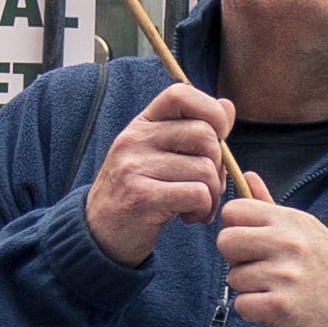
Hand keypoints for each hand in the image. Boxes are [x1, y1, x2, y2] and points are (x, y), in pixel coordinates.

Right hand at [84, 80, 235, 265]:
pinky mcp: (142, 197)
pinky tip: (189, 216)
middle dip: (219, 165)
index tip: (217, 138)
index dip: (211, 111)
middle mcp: (135, 139)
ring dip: (213, 194)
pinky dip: (203, 209)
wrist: (100, 232)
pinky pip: (198, 194)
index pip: (181, 93)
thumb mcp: (161, 154)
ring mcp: (135, 167)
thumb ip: (193, 130)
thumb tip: (227, 106)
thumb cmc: (141, 191)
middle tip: (207, 186)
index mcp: (142, 124)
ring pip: (206, 169)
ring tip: (196, 206)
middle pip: (205, 135)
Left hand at [214, 187, 327, 326]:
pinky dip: (256, 313)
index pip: (234, 210)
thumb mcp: (308, 232)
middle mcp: (289, 242)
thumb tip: (246, 176)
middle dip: (237, 259)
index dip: (237, 229)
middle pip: (226, 241)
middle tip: (262, 269)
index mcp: (293, 221)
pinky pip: (242, 306)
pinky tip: (278, 310)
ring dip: (251, 290)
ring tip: (280, 291)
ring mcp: (286, 274)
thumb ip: (271, 207)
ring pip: (234, 278)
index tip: (254, 244)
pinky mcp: (282, 306)